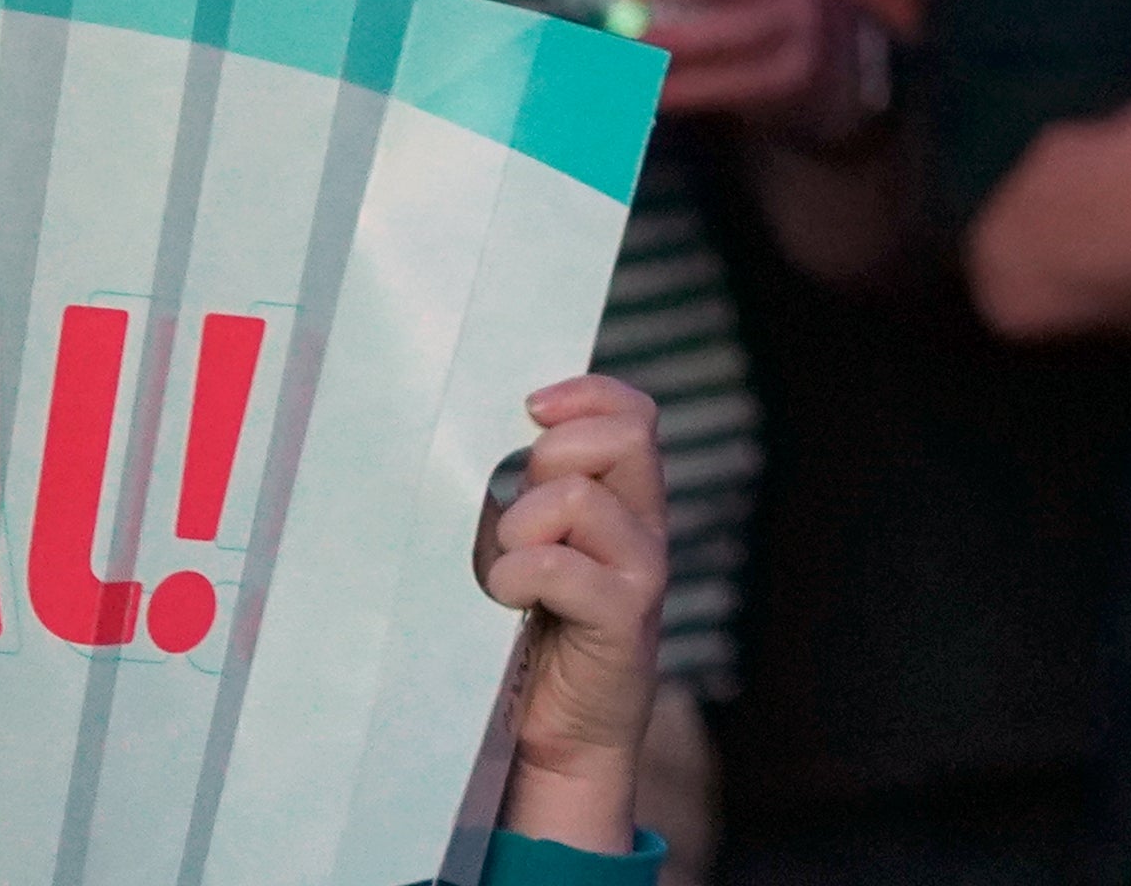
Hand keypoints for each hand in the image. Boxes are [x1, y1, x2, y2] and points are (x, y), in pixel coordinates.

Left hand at [477, 375, 668, 855]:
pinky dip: (519, 574)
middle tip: (516, 516)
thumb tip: (485, 444)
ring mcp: (642, 571)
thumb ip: (529, 497)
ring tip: (503, 571)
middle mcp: (645, 526)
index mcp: (627, 501)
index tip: (531, 408)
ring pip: (579, 496)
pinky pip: (564, 566)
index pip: (634, 413)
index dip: (588, 394)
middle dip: (549, 458)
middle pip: (621, 436)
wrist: (557, 737)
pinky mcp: (624, 619)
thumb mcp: (531, 549)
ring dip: (520, 526)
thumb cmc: (527, 637)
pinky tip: (505, 599)